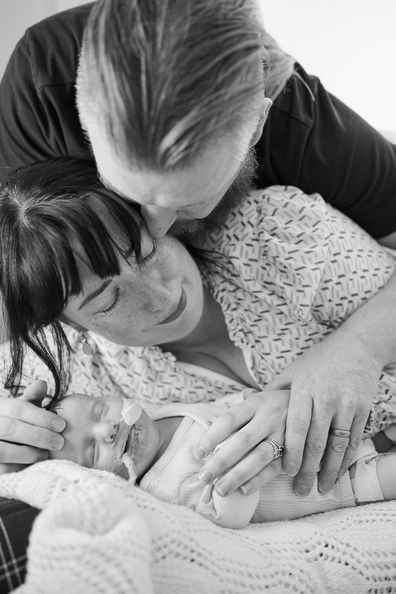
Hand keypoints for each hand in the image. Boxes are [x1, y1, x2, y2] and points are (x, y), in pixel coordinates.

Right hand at [0, 380, 65, 473]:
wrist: (0, 442)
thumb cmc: (15, 423)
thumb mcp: (22, 409)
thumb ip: (32, 398)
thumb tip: (41, 383)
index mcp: (0, 407)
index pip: (18, 408)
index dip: (41, 417)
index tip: (62, 425)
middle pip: (10, 428)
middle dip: (37, 435)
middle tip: (59, 442)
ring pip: (2, 450)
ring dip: (27, 453)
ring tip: (45, 455)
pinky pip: (1, 468)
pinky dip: (17, 468)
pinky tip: (32, 467)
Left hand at [194, 390, 289, 495]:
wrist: (311, 404)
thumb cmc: (272, 405)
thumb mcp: (255, 401)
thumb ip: (235, 414)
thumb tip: (208, 425)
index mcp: (256, 403)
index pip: (229, 419)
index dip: (212, 436)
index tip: (198, 453)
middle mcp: (270, 416)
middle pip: (242, 440)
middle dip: (221, 461)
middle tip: (203, 478)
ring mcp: (284, 434)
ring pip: (259, 456)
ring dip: (238, 475)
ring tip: (220, 489)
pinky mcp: (295, 450)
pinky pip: (276, 467)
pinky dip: (260, 480)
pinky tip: (244, 490)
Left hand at [267, 329, 377, 494]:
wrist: (356, 347)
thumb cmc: (318, 361)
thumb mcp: (293, 371)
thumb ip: (272, 391)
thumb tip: (244, 404)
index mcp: (303, 389)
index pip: (296, 425)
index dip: (292, 450)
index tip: (287, 471)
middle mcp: (325, 398)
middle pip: (316, 440)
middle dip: (308, 468)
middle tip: (300, 490)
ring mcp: (346, 404)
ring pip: (337, 444)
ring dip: (328, 470)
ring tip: (319, 488)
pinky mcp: (362, 409)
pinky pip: (353, 441)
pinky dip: (345, 461)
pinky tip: (336, 474)